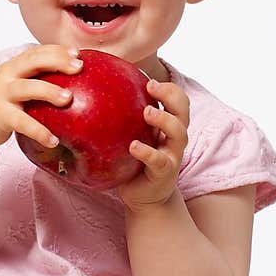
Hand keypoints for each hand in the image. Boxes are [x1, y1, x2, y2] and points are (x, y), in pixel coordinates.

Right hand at [0, 44, 81, 152]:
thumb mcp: (10, 85)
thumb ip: (31, 80)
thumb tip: (67, 83)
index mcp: (12, 67)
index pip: (36, 52)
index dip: (57, 50)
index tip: (77, 52)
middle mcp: (7, 76)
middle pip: (32, 62)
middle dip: (56, 61)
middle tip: (78, 67)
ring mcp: (2, 95)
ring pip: (28, 88)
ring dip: (49, 91)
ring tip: (68, 98)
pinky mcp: (0, 116)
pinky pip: (23, 123)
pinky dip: (39, 132)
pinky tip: (54, 141)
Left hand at [118, 78, 189, 211]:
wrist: (144, 196)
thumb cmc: (134, 161)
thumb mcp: (133, 135)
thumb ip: (124, 117)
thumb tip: (92, 92)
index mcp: (169, 125)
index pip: (179, 100)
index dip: (169, 88)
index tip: (147, 79)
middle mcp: (174, 138)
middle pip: (183, 111)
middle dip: (171, 95)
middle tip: (151, 86)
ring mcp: (172, 155)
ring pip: (178, 133)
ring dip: (164, 119)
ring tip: (147, 112)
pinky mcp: (164, 173)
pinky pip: (159, 161)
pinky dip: (147, 152)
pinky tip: (133, 146)